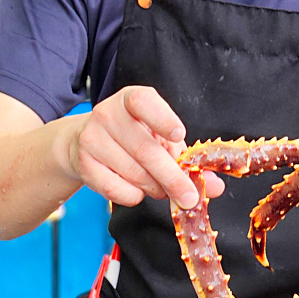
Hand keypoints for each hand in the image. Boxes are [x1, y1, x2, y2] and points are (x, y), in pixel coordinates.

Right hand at [62, 86, 223, 208]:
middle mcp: (108, 114)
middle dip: (172, 178)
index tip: (179, 135)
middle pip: (146, 151)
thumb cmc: (133, 138)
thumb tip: (215, 187)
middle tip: (189, 198)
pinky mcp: (85, 165)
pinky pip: (117, 190)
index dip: (163, 119)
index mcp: (131, 99)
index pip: (145, 103)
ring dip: (155, 189)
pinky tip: (138, 190)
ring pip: (134, 174)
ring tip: (161, 189)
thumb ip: (186, 159)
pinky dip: (135, 196)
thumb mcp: (160, 138)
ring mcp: (92, 139)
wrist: (84, 143)